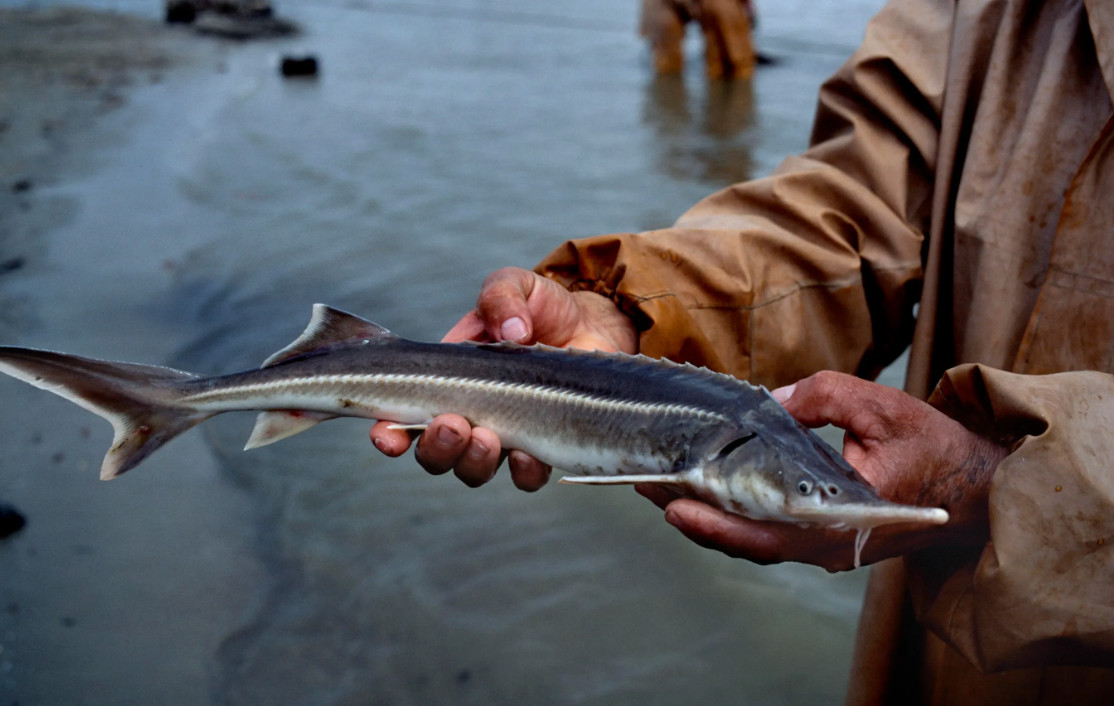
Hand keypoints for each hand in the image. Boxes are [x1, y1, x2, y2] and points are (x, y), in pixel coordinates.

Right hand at [370, 266, 636, 489]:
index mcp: (447, 381)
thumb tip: (511, 331)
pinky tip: (528, 454)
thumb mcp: (514, 286)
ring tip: (486, 437)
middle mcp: (468, 416)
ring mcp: (504, 436)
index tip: (385, 433)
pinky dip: (523, 472)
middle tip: (453, 424)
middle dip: (436, 447)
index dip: (388, 432)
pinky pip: (526, 478)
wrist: (591, 324)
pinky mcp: (542, 447)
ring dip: (472, 461)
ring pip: (472, 471)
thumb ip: (501, 296)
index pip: (402, 416)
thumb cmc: (541, 307)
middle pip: (434, 454)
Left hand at [638, 371, 1008, 571]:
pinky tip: (705, 490)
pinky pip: (768, 533)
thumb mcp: (880, 405)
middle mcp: (825, 544)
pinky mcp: (823, 537)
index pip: (764, 531)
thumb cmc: (935, 447)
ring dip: (706, 515)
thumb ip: (822, 397)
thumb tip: (770, 402)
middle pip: (743, 540)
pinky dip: (732, 515)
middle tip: (643, 484)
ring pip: (751, 540)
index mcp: (840, 521)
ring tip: (660, 484)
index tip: (671, 502)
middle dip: (690, 513)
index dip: (714, 521)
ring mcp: (823, 546)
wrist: (979, 488)